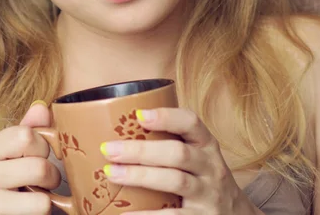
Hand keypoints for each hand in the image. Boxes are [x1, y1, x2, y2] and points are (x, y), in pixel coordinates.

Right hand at [0, 103, 59, 213]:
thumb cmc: (9, 189)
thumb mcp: (16, 157)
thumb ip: (29, 130)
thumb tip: (41, 107)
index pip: (25, 135)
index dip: (41, 147)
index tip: (36, 158)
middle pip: (38, 164)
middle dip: (50, 175)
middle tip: (40, 184)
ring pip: (41, 189)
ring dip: (47, 195)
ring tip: (33, 197)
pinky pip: (39, 207)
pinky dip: (42, 211)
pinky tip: (26, 211)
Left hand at [99, 108, 262, 214]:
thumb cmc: (204, 179)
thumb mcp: (198, 157)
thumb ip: (170, 144)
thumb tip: (120, 134)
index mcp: (206, 145)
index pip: (191, 123)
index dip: (166, 116)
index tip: (138, 115)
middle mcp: (211, 167)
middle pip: (177, 153)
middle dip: (140, 150)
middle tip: (108, 149)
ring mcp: (208, 194)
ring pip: (175, 180)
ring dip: (139, 175)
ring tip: (111, 173)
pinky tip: (125, 213)